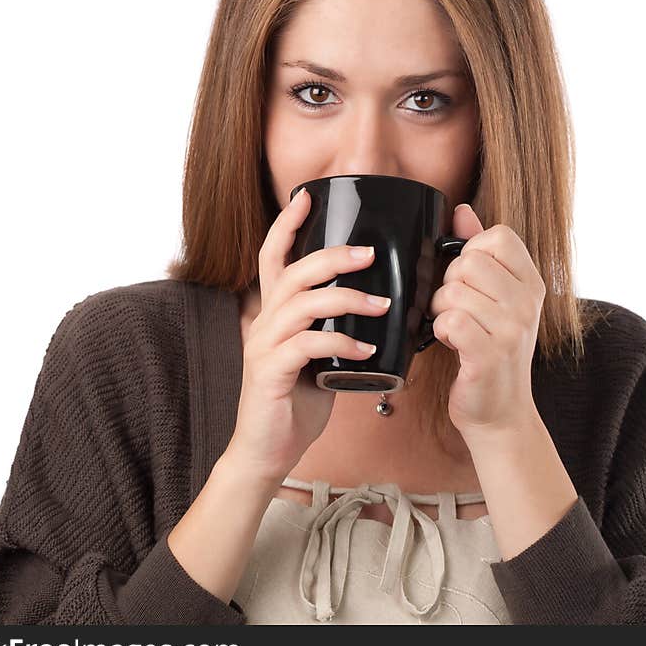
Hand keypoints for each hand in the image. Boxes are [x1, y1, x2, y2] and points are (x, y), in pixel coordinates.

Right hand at [228, 187, 391, 483]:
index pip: (273, 256)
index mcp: (274, 313)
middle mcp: (264, 322)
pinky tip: (366, 352)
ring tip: (381, 305)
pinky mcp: (271, 373)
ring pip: (302, 304)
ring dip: (346, 299)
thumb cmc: (296, 400)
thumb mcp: (316, 355)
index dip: (287, 224)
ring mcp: (264, 346)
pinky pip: (307, 346)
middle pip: (292, 272)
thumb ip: (331, 327)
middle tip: (369, 253)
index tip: (307, 195)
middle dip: (332, 256)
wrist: (267, 449)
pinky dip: (341, 344)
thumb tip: (375, 308)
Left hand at [427, 203, 545, 437]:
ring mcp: (512, 330)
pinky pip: (450, 321)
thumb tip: (462, 210)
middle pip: (468, 262)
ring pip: (453, 291)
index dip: (471, 252)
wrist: (499, 412)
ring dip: (441, 311)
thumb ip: (479, 250)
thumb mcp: (493, 298)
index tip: (470, 281)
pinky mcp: (490, 355)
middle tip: (457, 309)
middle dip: (449, 285)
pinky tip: (452, 343)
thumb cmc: (490, 351)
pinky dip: (440, 331)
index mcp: (531, 283)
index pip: (498, 236)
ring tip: (454, 329)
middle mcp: (527, 303)